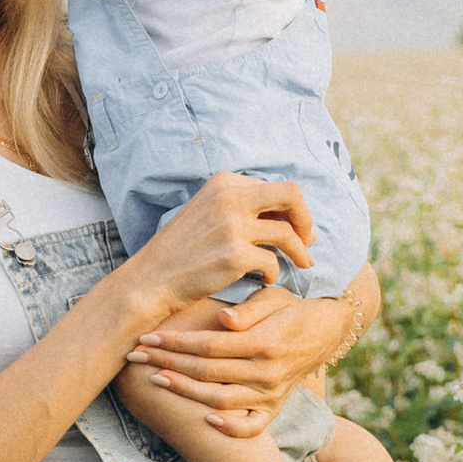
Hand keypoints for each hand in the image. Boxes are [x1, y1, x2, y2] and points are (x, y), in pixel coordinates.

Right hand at [127, 171, 313, 317]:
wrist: (152, 278)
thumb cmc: (183, 249)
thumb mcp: (209, 212)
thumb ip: (245, 207)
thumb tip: (293, 216)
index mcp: (225, 182)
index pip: (277, 188)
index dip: (295, 210)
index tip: (300, 229)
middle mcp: (229, 198)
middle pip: (292, 196)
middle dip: (307, 219)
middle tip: (310, 241)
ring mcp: (232, 226)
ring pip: (287, 233)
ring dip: (300, 252)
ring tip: (303, 265)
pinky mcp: (234, 255)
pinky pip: (272, 263)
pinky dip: (273, 273)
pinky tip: (265, 279)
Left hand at [133, 275, 358, 436]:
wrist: (326, 332)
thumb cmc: (290, 309)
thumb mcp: (274, 298)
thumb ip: (249, 309)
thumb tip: (224, 321)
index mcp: (265, 342)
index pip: (210, 346)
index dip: (176, 342)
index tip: (148, 337)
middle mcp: (267, 372)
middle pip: (207, 373)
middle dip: (168, 363)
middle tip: (137, 355)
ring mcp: (271, 393)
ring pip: (220, 401)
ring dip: (184, 392)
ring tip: (156, 379)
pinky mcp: (274, 406)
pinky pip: (251, 426)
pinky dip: (229, 428)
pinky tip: (204, 420)